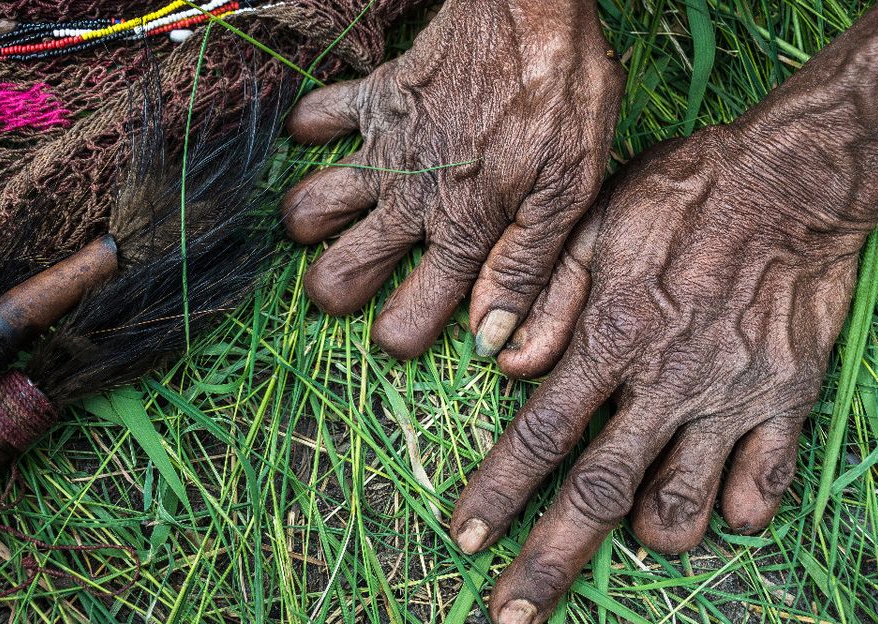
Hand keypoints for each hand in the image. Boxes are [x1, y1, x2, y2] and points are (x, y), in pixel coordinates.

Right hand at [281, 0, 621, 358]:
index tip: (406, 333)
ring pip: (309, 207)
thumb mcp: (568, 194)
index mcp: (462, 231)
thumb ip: (525, 269)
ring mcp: (384, 148)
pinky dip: (313, 131)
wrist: (531, 11)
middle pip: (337, 273)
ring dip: (313, 224)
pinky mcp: (376, 99)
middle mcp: (410, 199)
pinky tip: (331, 140)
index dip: (401, 337)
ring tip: (338, 223)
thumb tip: (490, 337)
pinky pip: (317, 118)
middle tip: (354, 284)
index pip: (407, 317)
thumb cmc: (564, 99)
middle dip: (336, 293)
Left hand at [449, 121, 877, 623]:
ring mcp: (731, 399)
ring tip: (637, 534)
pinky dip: (737, 512)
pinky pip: (763, 488)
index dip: (497, 492)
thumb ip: (547, 294)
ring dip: (653, 536)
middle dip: (549, 563)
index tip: (464, 539)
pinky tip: (720, 505)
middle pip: (599, 494)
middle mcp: (667, 383)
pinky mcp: (788, 401)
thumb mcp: (599, 219)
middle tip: (513, 617)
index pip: (540, 434)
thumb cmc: (687, 191)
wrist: (795, 179)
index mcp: (611, 337)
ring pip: (684, 508)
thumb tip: (500, 362)